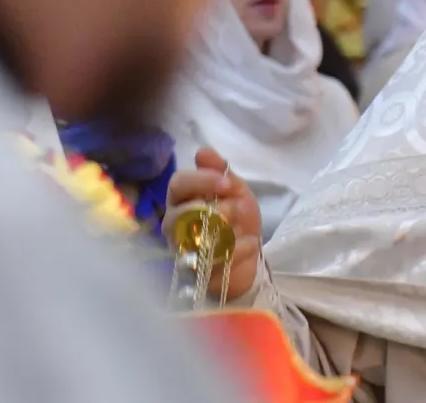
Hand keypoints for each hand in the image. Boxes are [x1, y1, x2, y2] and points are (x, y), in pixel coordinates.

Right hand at [165, 147, 262, 298]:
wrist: (250, 253)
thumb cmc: (237, 219)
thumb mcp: (236, 191)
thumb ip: (220, 172)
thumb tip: (202, 152)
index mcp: (183, 199)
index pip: (178, 184)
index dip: (201, 181)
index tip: (227, 183)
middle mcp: (175, 224)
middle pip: (181, 213)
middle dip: (217, 210)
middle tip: (237, 211)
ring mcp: (182, 250)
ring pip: (194, 239)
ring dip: (227, 231)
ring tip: (243, 230)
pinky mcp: (196, 273)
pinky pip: (214, 261)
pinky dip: (238, 250)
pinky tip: (250, 244)